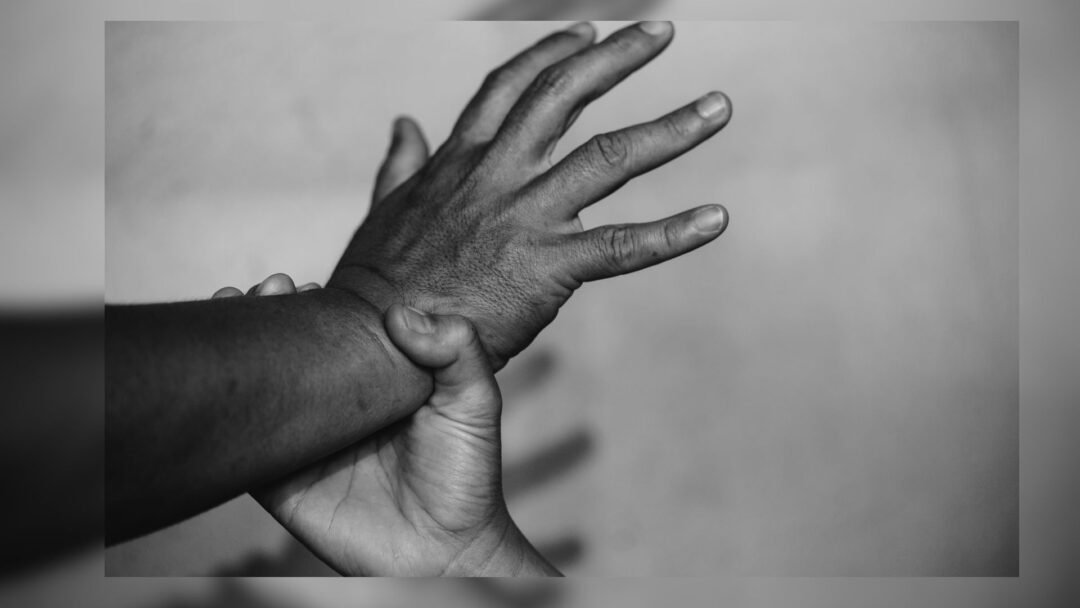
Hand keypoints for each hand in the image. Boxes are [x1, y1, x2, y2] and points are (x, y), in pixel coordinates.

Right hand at [216, 275, 557, 575]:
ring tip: (238, 309)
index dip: (313, 302)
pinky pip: (244, 443)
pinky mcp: (280, 479)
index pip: (334, 329)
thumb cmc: (465, 475)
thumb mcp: (474, 401)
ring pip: (261, 387)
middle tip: (268, 289)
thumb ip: (457, 350)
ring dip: (241, 347)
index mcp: (375, 379)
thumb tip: (401, 313)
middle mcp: (335, 404)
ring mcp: (305, 439)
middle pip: (290, 348)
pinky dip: (225, 413)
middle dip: (268, 311)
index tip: (303, 283)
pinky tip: (220, 381)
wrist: (445, 552)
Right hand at [330, 21, 730, 368]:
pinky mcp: (546, 267)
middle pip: (564, 95)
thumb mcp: (381, 208)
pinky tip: (716, 219)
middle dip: (616, 57)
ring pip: (610, 156)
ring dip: (671, 129)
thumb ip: (400, 163)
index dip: (550, 52)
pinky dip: (673, 233)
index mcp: (459, 160)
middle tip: (661, 33)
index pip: (510, 87)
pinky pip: (622, 246)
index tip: (585, 30)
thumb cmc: (375, 283)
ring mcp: (524, 217)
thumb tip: (403, 123)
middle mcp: (497, 174)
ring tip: (718, 107)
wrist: (371, 341)